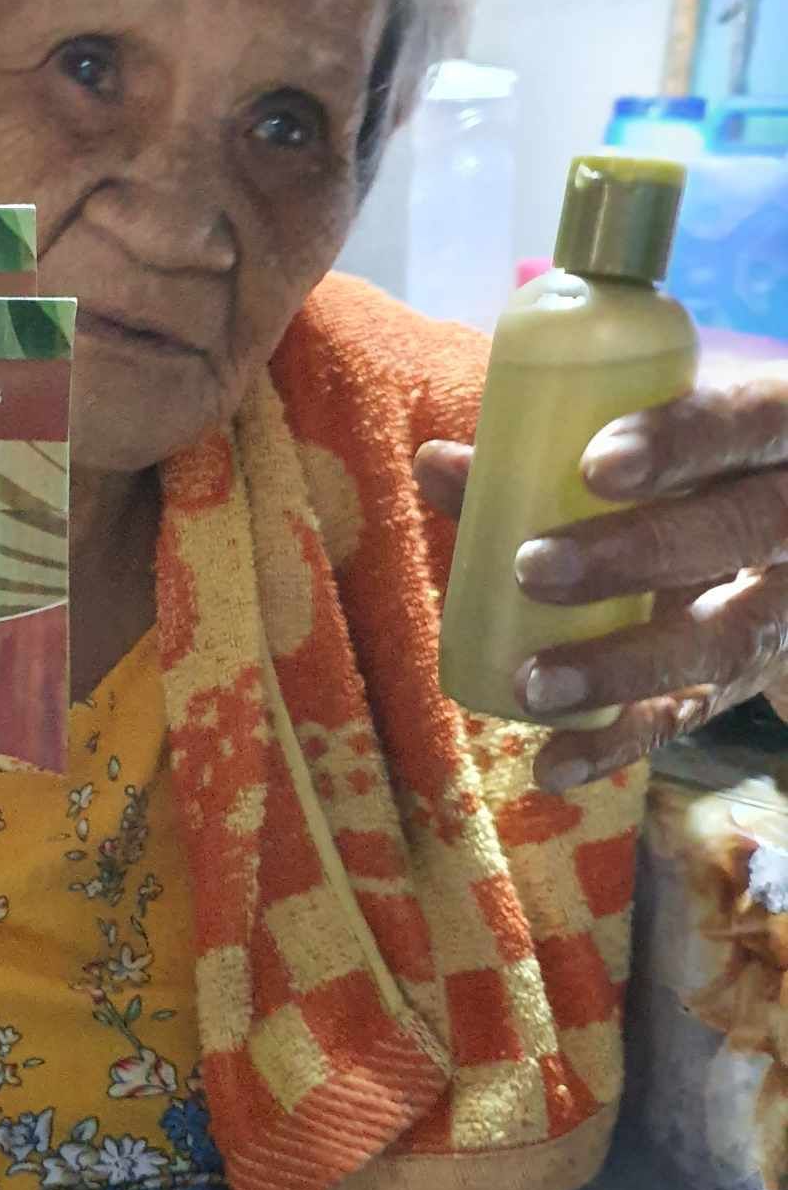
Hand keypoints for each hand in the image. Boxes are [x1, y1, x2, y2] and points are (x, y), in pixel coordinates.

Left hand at [415, 378, 787, 792]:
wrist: (774, 524)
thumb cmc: (692, 459)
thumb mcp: (650, 436)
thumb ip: (548, 450)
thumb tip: (436, 465)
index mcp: (777, 432)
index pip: (746, 423)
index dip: (681, 443)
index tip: (596, 465)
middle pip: (738, 533)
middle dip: (637, 554)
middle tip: (532, 567)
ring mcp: (779, 607)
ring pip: (720, 640)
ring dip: (620, 666)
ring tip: (532, 683)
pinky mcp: (743, 677)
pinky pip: (689, 716)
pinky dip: (615, 743)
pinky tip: (551, 765)